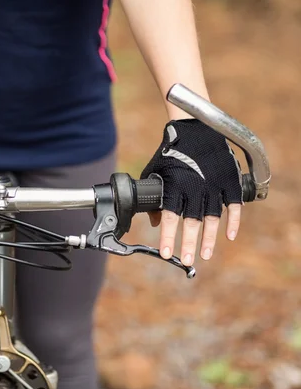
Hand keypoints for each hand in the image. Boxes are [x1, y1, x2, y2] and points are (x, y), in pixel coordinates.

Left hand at [141, 119, 242, 265]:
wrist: (195, 128)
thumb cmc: (171, 152)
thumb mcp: (155, 172)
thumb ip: (154, 198)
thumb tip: (155, 223)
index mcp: (175, 186)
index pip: (170, 218)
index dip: (168, 237)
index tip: (165, 254)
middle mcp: (194, 187)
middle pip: (191, 222)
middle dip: (188, 244)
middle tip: (186, 261)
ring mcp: (214, 184)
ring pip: (212, 218)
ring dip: (209, 239)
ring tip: (205, 255)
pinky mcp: (229, 180)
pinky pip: (234, 206)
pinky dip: (233, 222)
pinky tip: (229, 236)